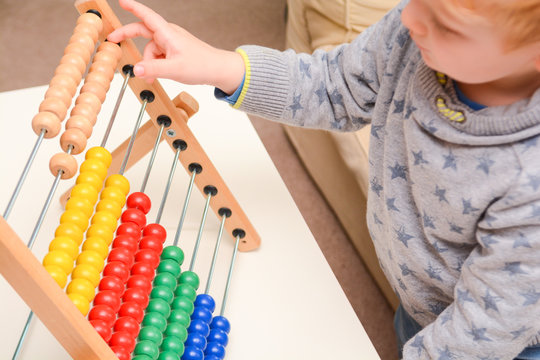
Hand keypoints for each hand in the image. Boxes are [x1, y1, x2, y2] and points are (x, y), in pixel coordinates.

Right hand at [107, 0, 244, 92]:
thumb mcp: (174, 69)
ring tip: (152, 77)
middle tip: (113, 41)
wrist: (218, 70)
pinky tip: (159, 75)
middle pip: (143, 31)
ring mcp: (172, 43)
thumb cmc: (202, 65)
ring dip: (148, 62)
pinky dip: (156, 65)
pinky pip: (159, 55)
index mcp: (168, 33)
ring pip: (151, 49)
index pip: (147, 16)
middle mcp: (169, 35)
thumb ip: (153, 69)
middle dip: (128, 35)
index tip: (122, 1)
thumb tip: (135, 69)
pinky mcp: (175, 51)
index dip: (133, 7)